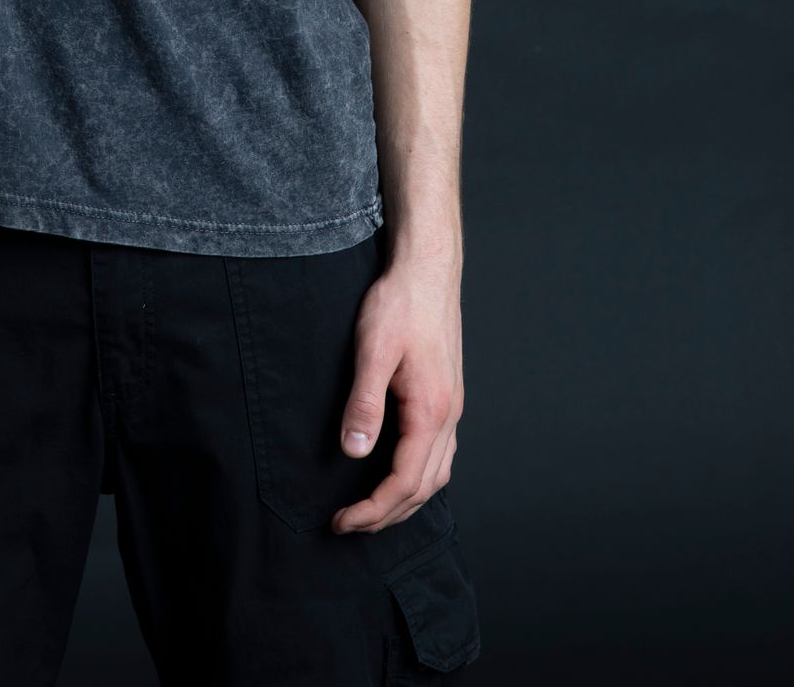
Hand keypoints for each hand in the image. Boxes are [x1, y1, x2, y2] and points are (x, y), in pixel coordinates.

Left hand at [331, 248, 465, 534]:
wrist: (427, 270)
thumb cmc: (399, 304)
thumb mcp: (373, 350)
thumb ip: (365, 403)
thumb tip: (354, 452)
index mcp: (430, 410)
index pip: (404, 481)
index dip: (373, 509)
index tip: (342, 521)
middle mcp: (448, 415)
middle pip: (424, 487)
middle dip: (387, 514)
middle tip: (349, 524)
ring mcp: (451, 406)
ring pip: (437, 474)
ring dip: (405, 500)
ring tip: (371, 510)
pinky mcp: (446, 395)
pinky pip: (440, 453)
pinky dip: (419, 477)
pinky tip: (400, 472)